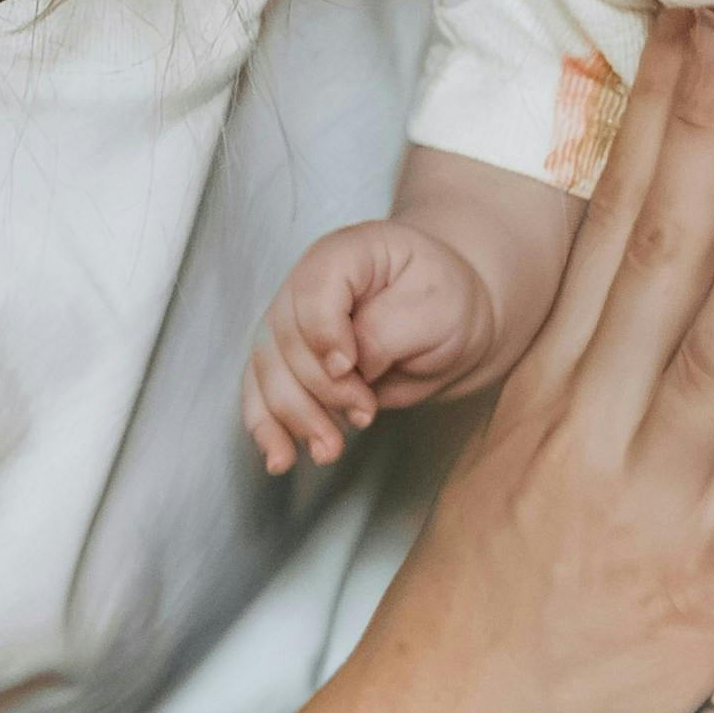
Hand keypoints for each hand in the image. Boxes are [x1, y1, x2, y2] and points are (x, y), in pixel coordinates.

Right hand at [246, 222, 509, 472]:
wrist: (451, 321)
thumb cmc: (447, 303)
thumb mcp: (435, 308)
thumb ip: (384, 332)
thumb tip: (341, 368)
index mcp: (346, 253)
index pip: (312, 290)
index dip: (324, 335)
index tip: (353, 369)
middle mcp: (307, 283)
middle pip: (285, 338)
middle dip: (320, 389)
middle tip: (365, 415)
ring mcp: (293, 322)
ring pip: (267, 371)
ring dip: (295, 417)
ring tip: (331, 449)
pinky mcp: (289, 360)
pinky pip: (261, 391)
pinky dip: (267, 427)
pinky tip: (280, 459)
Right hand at [328, 16, 713, 712]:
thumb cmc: (481, 599)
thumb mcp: (513, 462)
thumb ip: (587, 384)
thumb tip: (660, 308)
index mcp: (552, 390)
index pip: (608, 231)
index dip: (653, 129)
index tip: (687, 39)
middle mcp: (594, 428)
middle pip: (654, 260)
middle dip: (698, 141)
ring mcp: (648, 508)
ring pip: (712, 364)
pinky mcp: (701, 595)